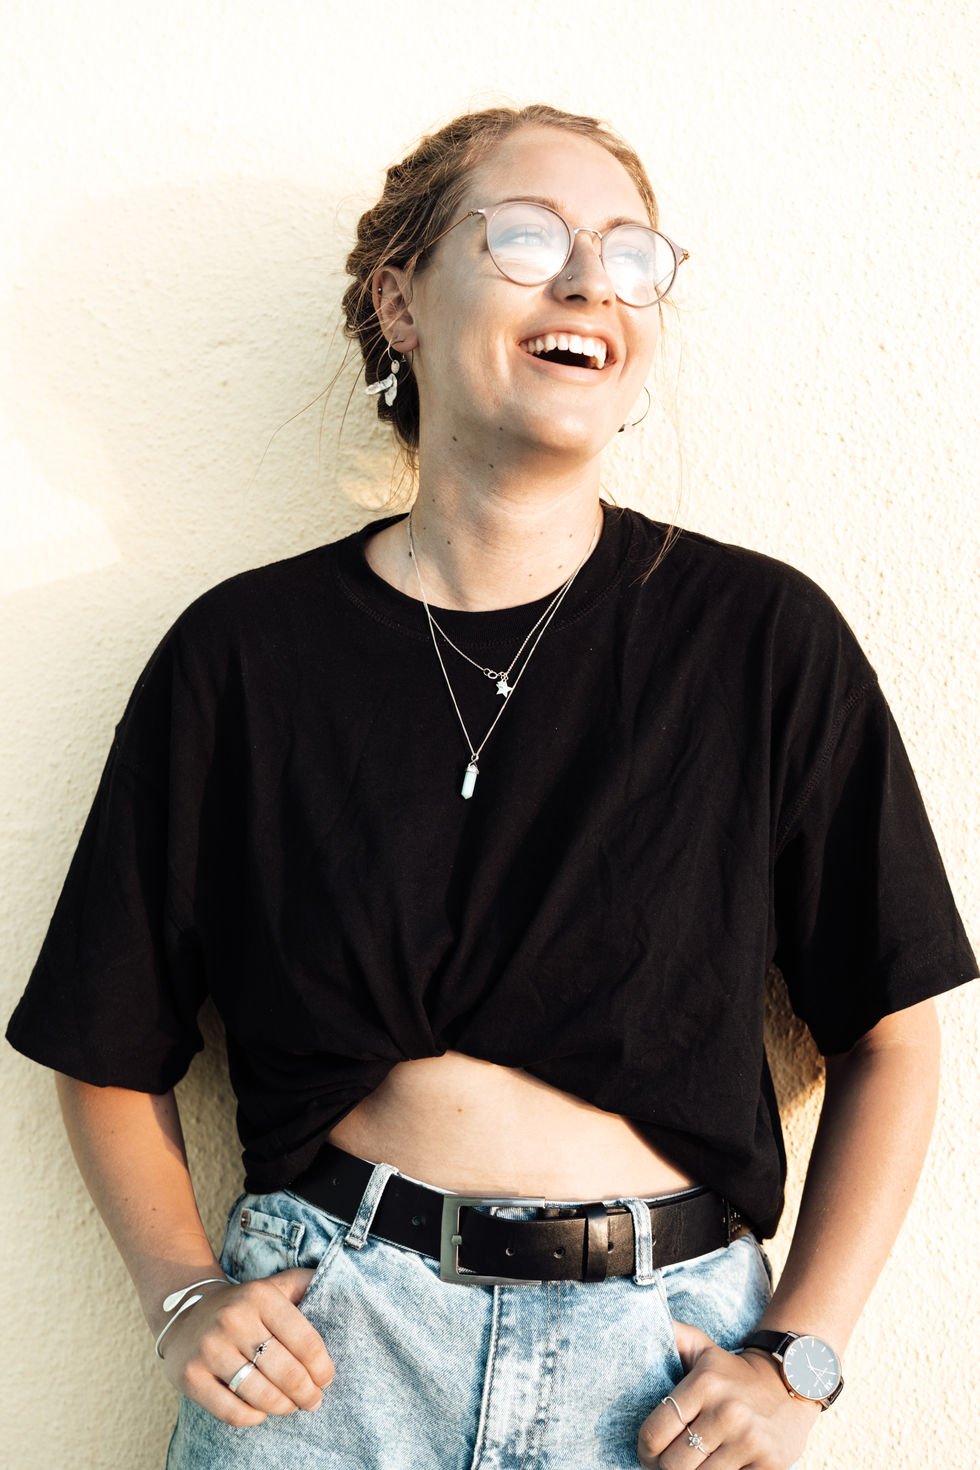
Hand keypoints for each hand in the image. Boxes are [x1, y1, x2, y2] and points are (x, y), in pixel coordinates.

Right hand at [159, 1270, 334, 1425]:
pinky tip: (261, 1411)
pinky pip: (231, 1411)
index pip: (305, 1340)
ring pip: (260, 1394)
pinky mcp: (190, 1376)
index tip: (326, 1378)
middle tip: (314, 1400)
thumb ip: (305, 1284)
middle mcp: (233, 1319)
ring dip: (283, 1407)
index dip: (322, 1367)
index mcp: (260, 1296)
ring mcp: (209, 1349)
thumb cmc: (243, 1306)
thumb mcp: (273, 1286)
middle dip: (307, 1393)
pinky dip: (252, 1417)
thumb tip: (343, 1287)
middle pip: (286, 1371)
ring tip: (291, 1406)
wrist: (185, 1313)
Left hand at [637, 1320, 819, 1468]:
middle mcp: (726, 1411)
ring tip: (693, 1465)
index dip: (645, 1451)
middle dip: (665, 1467)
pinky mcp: (769, 1463)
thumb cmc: (734, 1372)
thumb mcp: (703, 1349)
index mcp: (704, 1384)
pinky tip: (720, 1466)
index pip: (655, 1432)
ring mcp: (749, 1439)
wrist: (791, 1383)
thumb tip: (649, 1321)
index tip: (648, 1454)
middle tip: (668, 1463)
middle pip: (674, 1463)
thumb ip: (674, 1336)